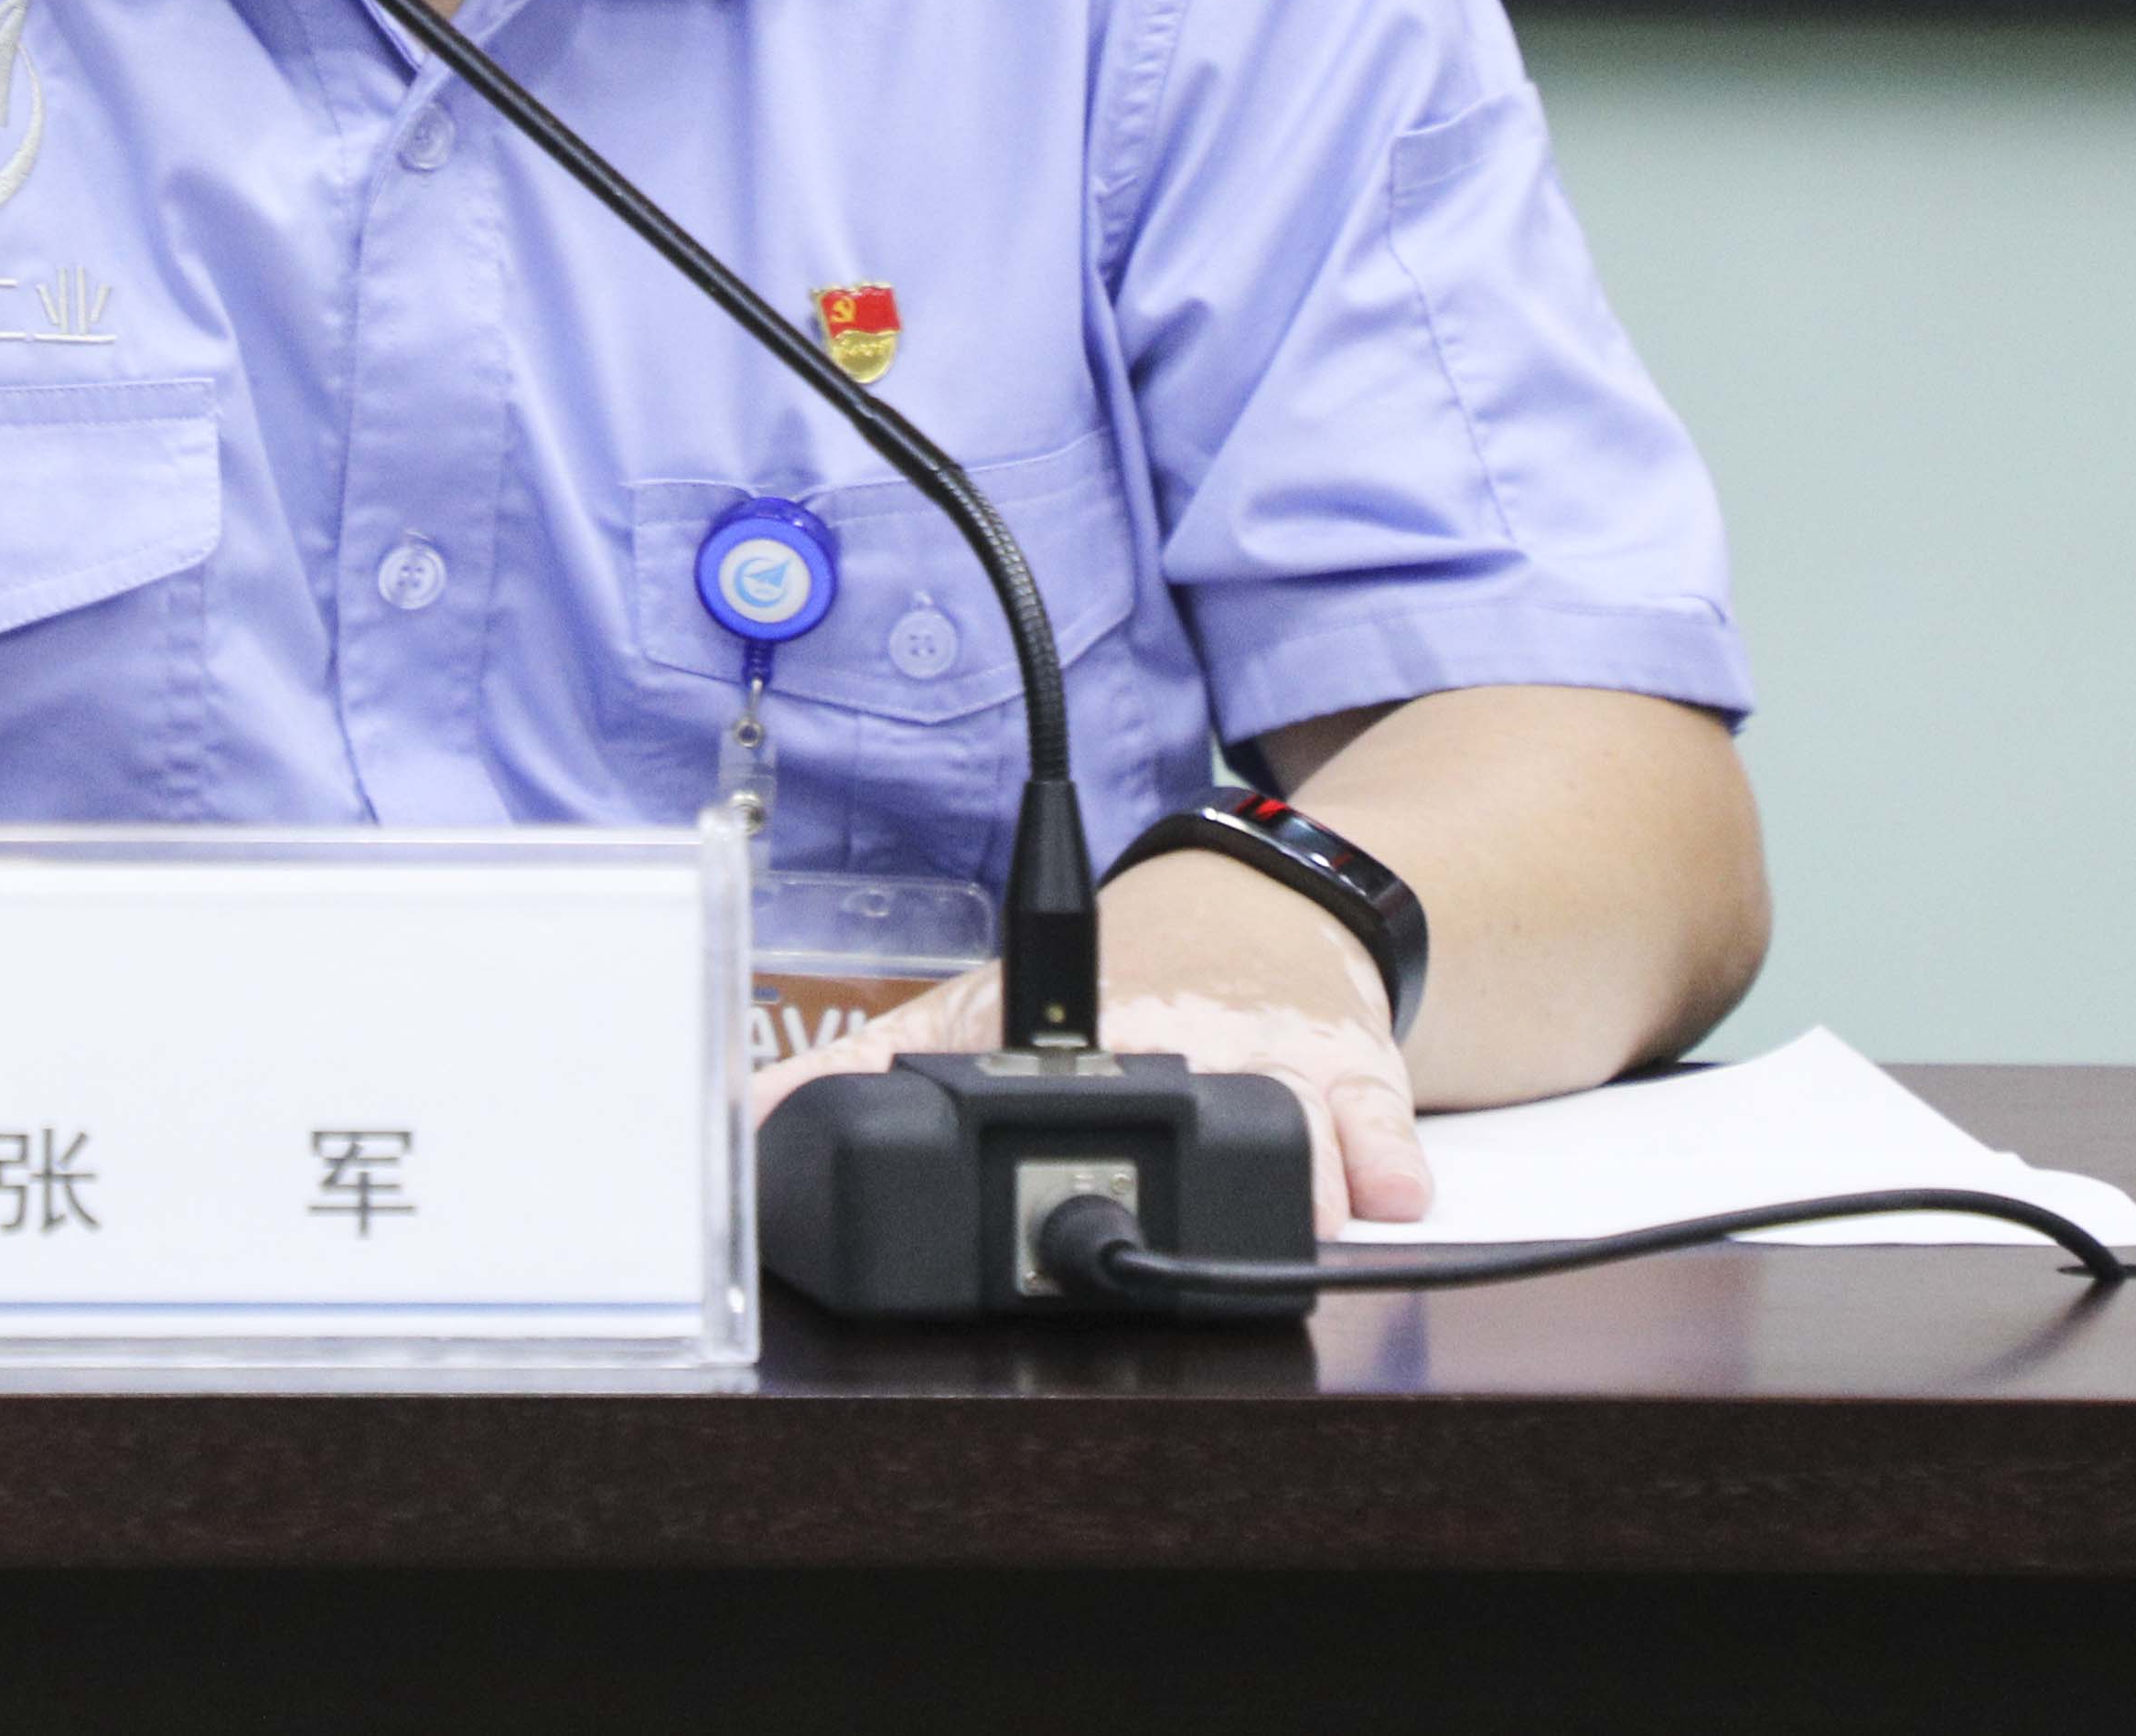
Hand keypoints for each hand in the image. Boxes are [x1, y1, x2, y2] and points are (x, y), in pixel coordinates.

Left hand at [741, 854, 1430, 1226]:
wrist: (1253, 905)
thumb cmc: (1109, 976)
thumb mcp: (984, 1007)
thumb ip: (865, 1067)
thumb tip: (744, 1118)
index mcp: (1091, 1019)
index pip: (1074, 1061)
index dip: (1065, 1118)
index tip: (1052, 1168)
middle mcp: (1192, 1033)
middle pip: (1205, 1099)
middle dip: (1205, 1165)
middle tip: (1187, 1229)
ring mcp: (1282, 1055)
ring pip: (1305, 1120)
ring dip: (1306, 1173)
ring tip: (1305, 1217)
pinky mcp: (1360, 1071)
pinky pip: (1388, 1123)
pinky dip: (1391, 1163)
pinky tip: (1386, 1195)